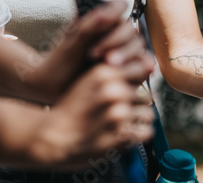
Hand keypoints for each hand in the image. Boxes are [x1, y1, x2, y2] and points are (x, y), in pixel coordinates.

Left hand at [30, 1, 154, 101]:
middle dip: (117, 40)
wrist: (56, 90)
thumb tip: (107, 12)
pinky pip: (142, 65)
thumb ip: (89, 26)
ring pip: (138, 46)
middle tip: (100, 55)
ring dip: (126, 54)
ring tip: (108, 66)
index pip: (119, 5)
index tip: (101, 23)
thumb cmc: (59, 63)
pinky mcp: (130, 69)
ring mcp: (124, 51)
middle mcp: (114, 32)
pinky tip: (123, 74)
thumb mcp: (71, 44)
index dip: (114, 13)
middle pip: (131, 28)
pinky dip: (136, 68)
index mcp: (101, 18)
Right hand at [31, 63, 153, 168]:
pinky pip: (146, 132)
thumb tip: (149, 68)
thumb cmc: (71, 109)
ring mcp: (119, 114)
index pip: (141, 69)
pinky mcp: (121, 135)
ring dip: (137, 120)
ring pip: (148, 113)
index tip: (129, 89)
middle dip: (136, 103)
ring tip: (120, 124)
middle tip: (119, 111)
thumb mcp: (87, 82)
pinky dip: (138, 134)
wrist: (53, 136)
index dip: (137, 80)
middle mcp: (114, 91)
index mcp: (105, 73)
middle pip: (145, 94)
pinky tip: (122, 133)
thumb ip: (113, 76)